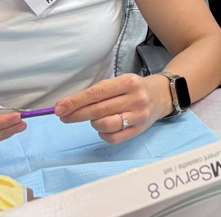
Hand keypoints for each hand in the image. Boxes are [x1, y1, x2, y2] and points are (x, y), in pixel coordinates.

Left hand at [54, 74, 169, 143]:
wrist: (161, 96)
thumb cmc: (133, 89)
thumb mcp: (119, 82)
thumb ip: (97, 92)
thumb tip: (67, 106)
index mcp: (128, 82)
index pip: (97, 93)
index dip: (76, 101)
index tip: (59, 108)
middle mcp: (135, 99)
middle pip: (99, 110)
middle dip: (76, 114)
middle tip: (63, 116)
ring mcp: (139, 116)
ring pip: (105, 125)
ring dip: (92, 123)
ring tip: (92, 119)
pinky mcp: (139, 130)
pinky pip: (113, 137)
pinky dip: (102, 134)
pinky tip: (103, 127)